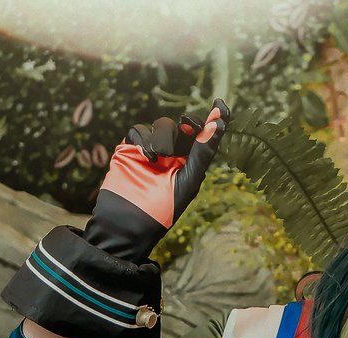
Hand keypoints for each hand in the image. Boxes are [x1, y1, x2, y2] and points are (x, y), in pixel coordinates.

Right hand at [84, 98, 229, 262]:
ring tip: (160, 158)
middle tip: (189, 125)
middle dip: (188, 124)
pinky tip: (147, 156)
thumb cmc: (163, 209)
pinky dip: (144, 140)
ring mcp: (151, 151)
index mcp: (190, 164)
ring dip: (164, 138)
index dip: (213, 120)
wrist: (127, 222)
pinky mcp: (130, 150)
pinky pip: (139, 131)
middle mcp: (172, 155)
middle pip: (183, 127)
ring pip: (162, 126)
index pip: (204, 137)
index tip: (220, 105)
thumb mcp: (188, 181)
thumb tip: (217, 125)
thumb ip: (201, 153)